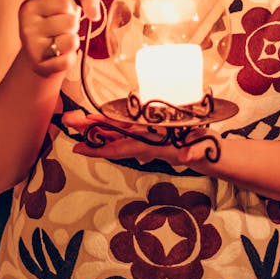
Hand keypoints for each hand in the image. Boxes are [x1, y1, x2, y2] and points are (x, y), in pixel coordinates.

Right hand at [18, 0, 100, 78]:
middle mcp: (26, 27)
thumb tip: (95, 15)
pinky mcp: (39, 67)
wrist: (41, 53)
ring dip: (72, 41)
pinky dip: (69, 58)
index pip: (65, 2)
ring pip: (71, 42)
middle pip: (71, 22)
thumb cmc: (58, 20)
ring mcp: (31, 48)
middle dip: (72, 26)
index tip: (60, 14)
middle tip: (60, 29)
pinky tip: (57, 56)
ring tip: (59, 41)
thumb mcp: (71, 0)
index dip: (71, 9)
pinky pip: (68, 61)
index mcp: (30, 7)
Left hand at [62, 109, 218, 171]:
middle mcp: (145, 142)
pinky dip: (114, 124)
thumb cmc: (206, 151)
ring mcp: (147, 137)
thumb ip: (194, 153)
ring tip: (78, 121)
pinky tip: (102, 121)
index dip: (101, 147)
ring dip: (98, 127)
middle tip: (68, 124)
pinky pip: (128, 128)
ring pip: (118, 132)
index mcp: (153, 146)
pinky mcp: (152, 131)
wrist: (211, 155)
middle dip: (91, 132)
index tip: (81, 149)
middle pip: (113, 137)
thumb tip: (185, 157)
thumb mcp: (201, 151)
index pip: (123, 147)